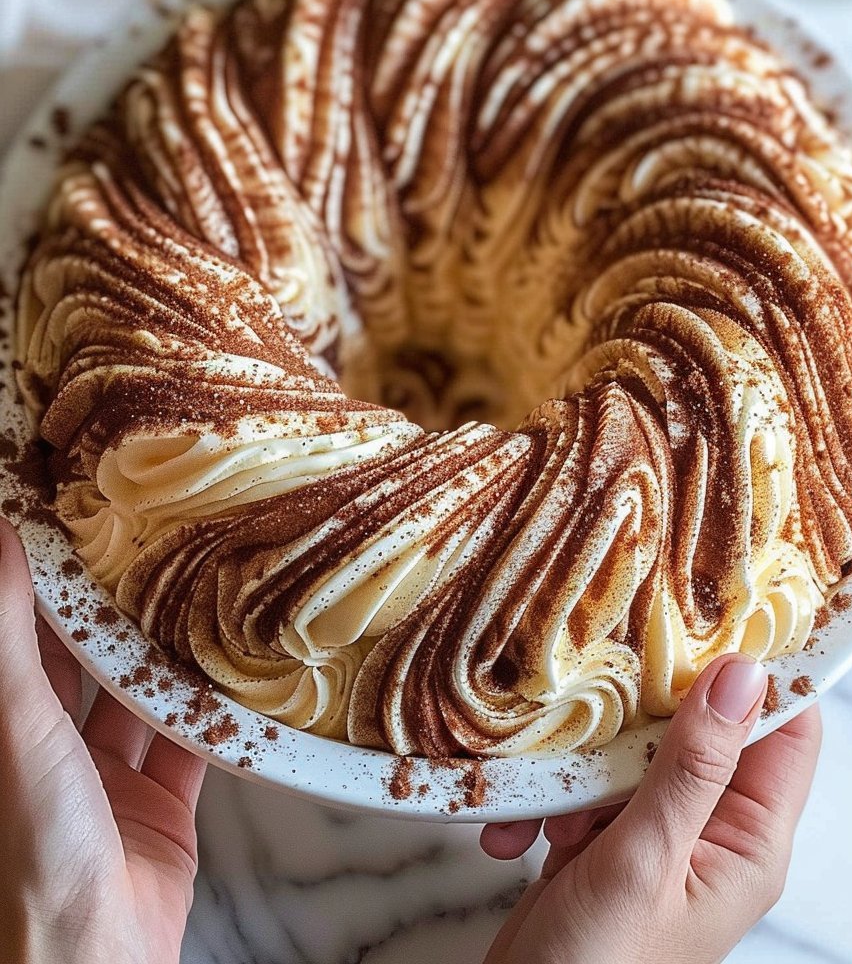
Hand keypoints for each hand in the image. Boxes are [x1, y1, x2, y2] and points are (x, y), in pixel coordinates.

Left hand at [0, 517, 205, 963]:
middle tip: (154, 546)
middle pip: (86, 665)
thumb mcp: (17, 726)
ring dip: (171, 656)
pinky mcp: (162, 810)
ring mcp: (107, 782)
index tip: (79, 523)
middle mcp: (52, 753)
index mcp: (9, 731)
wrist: (92, 959)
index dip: (48, 582)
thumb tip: (0, 541)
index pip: (26, 638)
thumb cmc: (33, 850)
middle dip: (117, 612)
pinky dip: (215, 711)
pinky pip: (192, 745)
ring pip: (143, 699)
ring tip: (204, 590)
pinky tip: (236, 668)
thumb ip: (12, 638)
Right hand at [481, 654, 821, 963]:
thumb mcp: (644, 860)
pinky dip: (548, 802)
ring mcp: (656, 838)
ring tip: (551, 802)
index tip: (720, 609)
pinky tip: (518, 834)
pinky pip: (585, 789)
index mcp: (748, 842)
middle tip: (603, 687)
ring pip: (632, 752)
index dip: (763, 668)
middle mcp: (712, 833)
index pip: (786, 729)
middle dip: (642, 712)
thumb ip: (692, 766)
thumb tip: (742, 673)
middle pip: (698, 728)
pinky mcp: (604, 845)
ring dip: (580, 765)